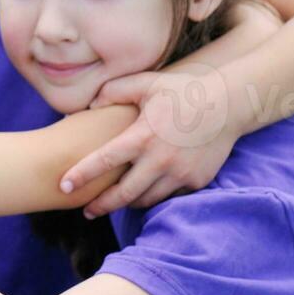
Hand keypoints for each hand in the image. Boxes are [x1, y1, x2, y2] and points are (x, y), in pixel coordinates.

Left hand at [60, 65, 239, 217]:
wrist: (229, 104)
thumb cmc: (183, 91)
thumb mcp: (146, 83)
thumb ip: (113, 91)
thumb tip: (90, 106)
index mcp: (143, 136)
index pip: (104, 161)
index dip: (81, 175)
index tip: (63, 186)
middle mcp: (161, 160)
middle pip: (123, 193)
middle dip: (101, 205)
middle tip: (86, 211)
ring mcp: (180, 174)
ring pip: (146, 199)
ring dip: (127, 203)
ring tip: (113, 202)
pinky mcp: (196, 181)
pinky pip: (169, 196)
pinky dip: (154, 197)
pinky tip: (143, 194)